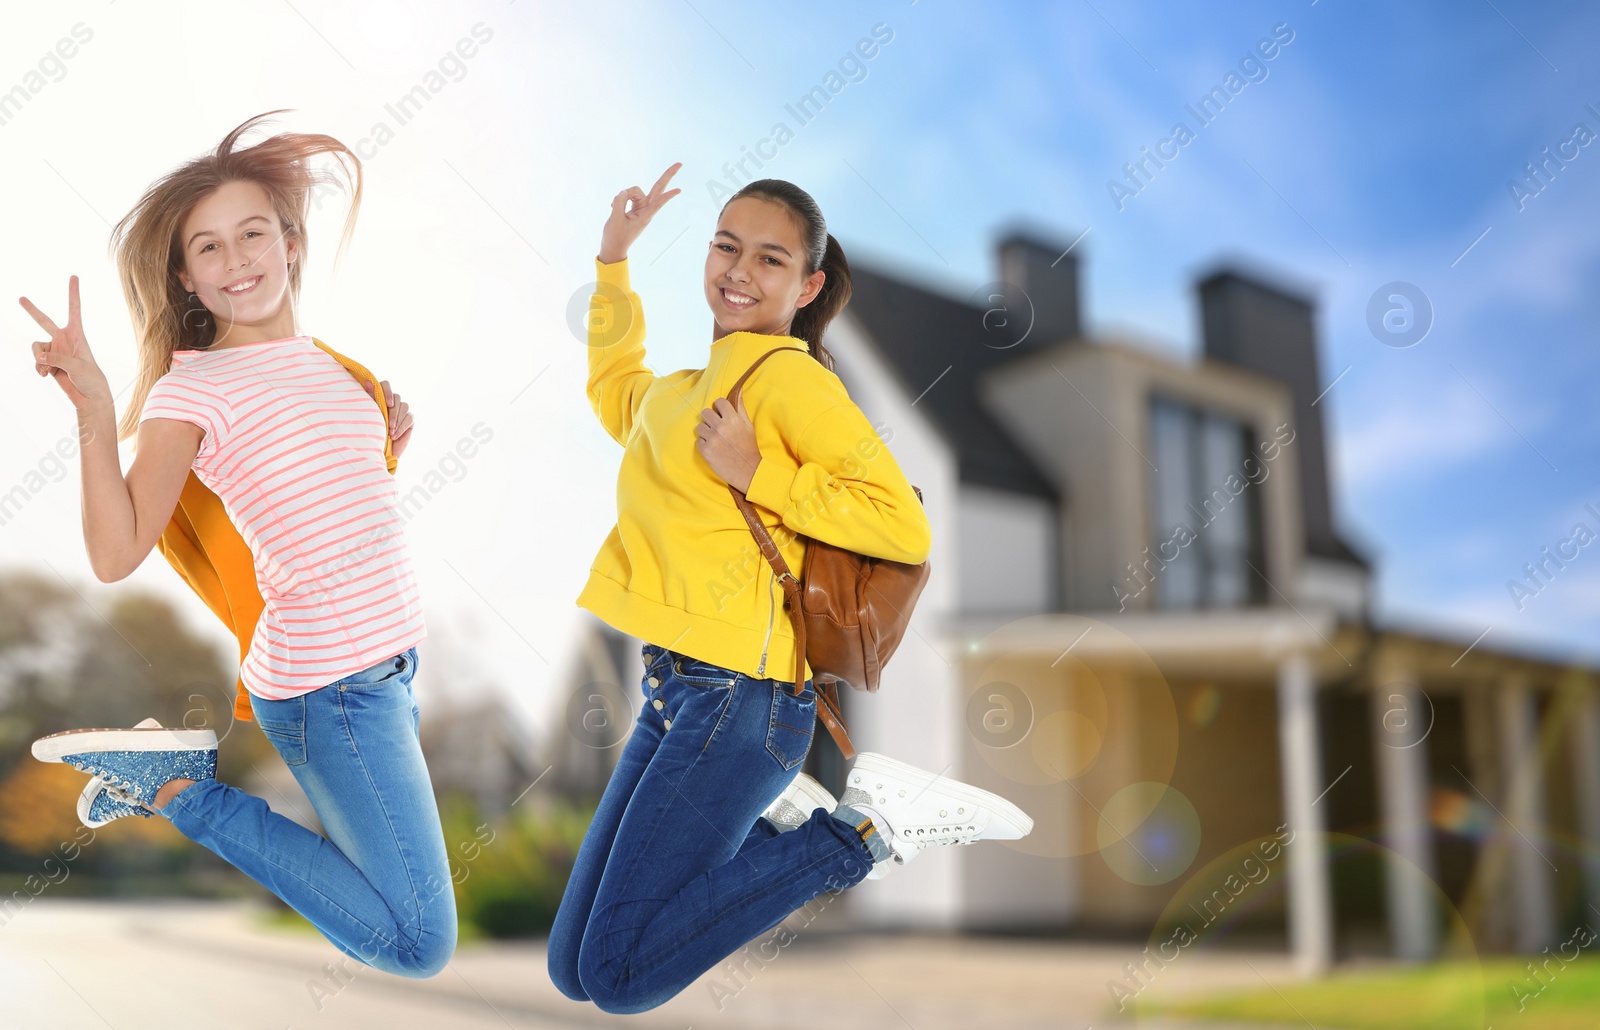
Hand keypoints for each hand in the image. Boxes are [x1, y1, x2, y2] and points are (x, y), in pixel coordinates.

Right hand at [20, 275, 112, 412]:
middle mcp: (63, 339)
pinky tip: (47, 376)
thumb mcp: (76, 367)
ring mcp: (55, 350)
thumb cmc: (90, 379)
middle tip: (20, 298)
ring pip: (35, 347)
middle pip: (43, 321)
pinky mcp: (48, 362)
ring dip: (38, 359)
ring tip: (48, 370)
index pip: (74, 309)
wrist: (89, 397)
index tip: (74, 276)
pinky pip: (36, 361)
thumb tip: (38, 357)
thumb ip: (56, 359)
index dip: (73, 293)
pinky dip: (39, 369)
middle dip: (31, 310)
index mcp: (76, 335)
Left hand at [362, 378, 413, 459]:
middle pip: (397, 397)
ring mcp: (401, 410)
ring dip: (397, 420)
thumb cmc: (370, 432)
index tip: (388, 404)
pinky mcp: (409, 419)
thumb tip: (368, 380)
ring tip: (390, 432)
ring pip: (404, 406)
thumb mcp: (369, 415)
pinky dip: (402, 427)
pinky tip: (395, 435)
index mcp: (378, 397)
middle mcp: (391, 402)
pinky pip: (409, 418)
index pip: (385, 385)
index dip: (387, 392)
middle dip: (393, 412)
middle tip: (388, 425)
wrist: (379, 451)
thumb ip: (371, 398)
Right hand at [598, 163, 681, 263]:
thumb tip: (624, 192)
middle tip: (680, 164)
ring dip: (623, 196)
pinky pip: (627, 195)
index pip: (658, 203)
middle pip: (658, 189)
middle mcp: (645, 210)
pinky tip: (612, 207)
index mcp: (645, 216)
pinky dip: (619, 199)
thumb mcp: (615, 218)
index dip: (667, 196)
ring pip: (634, 191)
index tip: (679, 190)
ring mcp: (640, 207)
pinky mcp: (634, 207)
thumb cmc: (616, 237)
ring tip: (615, 209)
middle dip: (667, 176)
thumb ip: (619, 201)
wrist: (612, 247)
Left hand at [695, 396, 760, 492]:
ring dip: (706, 431)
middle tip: (717, 426)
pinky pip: (699, 440)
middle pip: (705, 412)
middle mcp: (721, 427)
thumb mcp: (748, 426)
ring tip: (716, 439)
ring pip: (700, 426)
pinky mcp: (705, 451)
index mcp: (733, 419)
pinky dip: (705, 444)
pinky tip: (714, 448)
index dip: (720, 408)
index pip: (719, 402)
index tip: (723, 414)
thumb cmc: (749, 447)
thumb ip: (740, 407)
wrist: (748, 471)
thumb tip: (739, 389)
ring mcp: (712, 439)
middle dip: (711, 418)